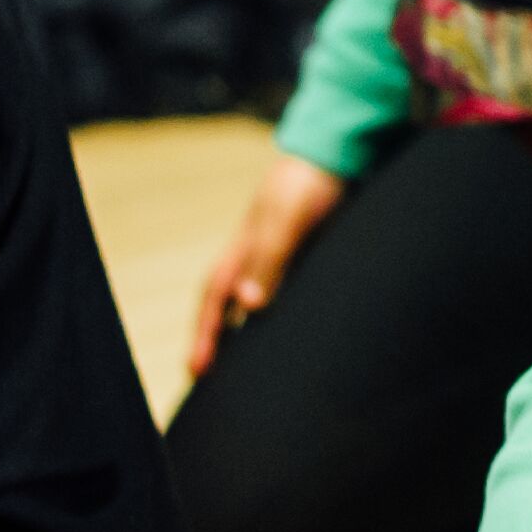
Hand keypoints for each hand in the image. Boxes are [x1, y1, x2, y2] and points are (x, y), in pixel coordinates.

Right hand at [187, 152, 349, 378]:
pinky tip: (280, 335)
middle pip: (224, 307)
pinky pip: (279, 296)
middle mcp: (254, 257)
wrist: (335, 151)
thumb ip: (269, 259)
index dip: (205, 335)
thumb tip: (248, 306)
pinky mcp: (301, 256)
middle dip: (213, 341)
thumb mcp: (287, 219)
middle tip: (202, 380)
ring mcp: (277, 257)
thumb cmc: (308, 182)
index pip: (214, 300)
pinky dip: (270, 319)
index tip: (196, 371)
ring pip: (249, 304)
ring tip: (238, 371)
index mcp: (242, 250)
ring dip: (240, 334)